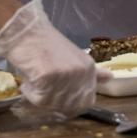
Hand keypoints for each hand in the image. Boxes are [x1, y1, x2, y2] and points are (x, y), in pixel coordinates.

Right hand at [0, 0, 95, 116]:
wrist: (26, 31)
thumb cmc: (46, 44)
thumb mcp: (75, 56)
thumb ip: (92, 72)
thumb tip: (111, 77)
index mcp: (88, 68)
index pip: (87, 102)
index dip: (72, 105)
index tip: (60, 100)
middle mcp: (80, 73)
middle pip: (69, 107)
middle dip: (54, 103)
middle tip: (44, 88)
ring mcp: (64, 75)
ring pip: (52, 104)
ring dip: (39, 96)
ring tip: (35, 78)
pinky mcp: (47, 77)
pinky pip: (38, 98)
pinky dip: (30, 92)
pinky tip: (29, 79)